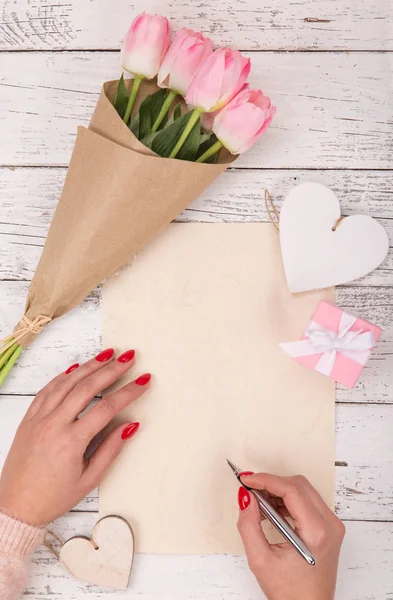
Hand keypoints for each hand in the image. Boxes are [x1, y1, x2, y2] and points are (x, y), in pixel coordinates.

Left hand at [0, 348, 149, 526]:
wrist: (16, 507)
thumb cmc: (52, 497)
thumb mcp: (89, 479)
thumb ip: (111, 449)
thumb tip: (130, 426)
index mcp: (71, 442)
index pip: (107, 408)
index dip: (128, 392)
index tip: (143, 380)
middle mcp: (53, 425)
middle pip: (87, 388)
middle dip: (111, 369)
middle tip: (128, 357)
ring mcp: (38, 419)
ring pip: (66, 383)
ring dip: (89, 366)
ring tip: (107, 354)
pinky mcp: (28, 419)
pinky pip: (47, 390)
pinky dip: (63, 376)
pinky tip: (77, 368)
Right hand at [237, 473, 344, 599]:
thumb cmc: (291, 593)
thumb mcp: (260, 560)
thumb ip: (249, 525)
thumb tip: (245, 497)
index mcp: (317, 532)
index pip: (291, 490)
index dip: (266, 480)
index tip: (247, 479)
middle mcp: (330, 525)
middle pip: (299, 485)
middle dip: (272, 483)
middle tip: (250, 490)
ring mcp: (332, 525)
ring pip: (304, 490)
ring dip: (279, 491)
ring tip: (259, 504)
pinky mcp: (329, 528)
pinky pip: (308, 501)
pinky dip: (288, 501)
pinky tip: (272, 511)